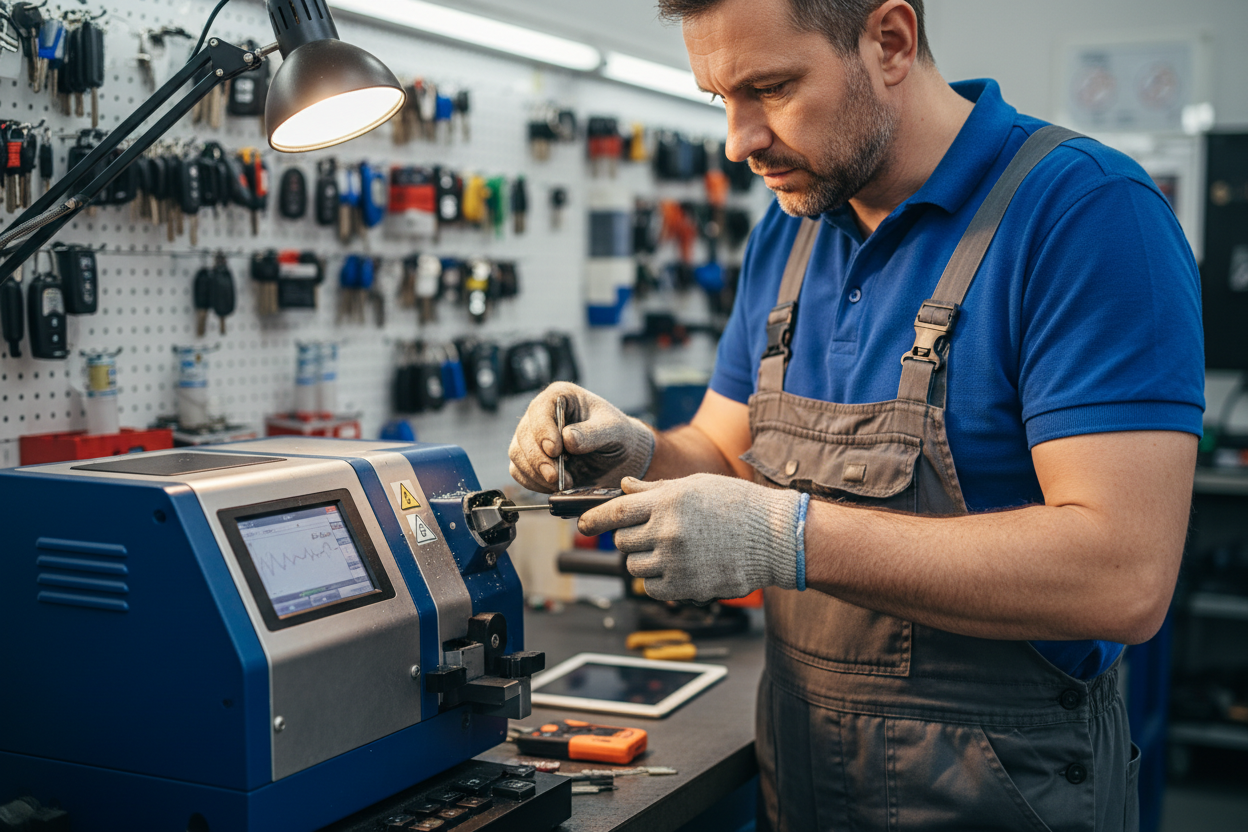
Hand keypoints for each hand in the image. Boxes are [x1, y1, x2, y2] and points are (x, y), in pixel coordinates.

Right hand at [508, 382, 655, 492]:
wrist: (616, 455)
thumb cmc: (616, 434)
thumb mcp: (613, 430)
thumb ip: (593, 433)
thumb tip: (568, 438)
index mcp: (560, 396)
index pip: (540, 409)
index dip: (543, 431)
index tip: (555, 450)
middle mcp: (541, 414)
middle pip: (524, 434)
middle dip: (538, 459)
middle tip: (556, 477)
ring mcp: (532, 436)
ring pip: (517, 454)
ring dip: (536, 473)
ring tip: (562, 483)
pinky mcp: (529, 458)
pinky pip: (518, 471)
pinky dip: (533, 482)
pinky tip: (553, 486)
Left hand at [580, 475, 808, 602]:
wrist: (775, 538)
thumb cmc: (739, 506)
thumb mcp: (696, 485)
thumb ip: (655, 490)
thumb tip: (625, 487)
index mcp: (668, 502)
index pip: (616, 511)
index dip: (595, 519)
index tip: (583, 523)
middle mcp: (667, 531)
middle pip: (622, 541)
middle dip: (628, 538)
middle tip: (648, 534)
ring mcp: (675, 561)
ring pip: (634, 567)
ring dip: (642, 560)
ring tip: (667, 551)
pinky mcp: (685, 586)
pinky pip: (652, 587)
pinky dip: (656, 581)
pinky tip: (676, 568)